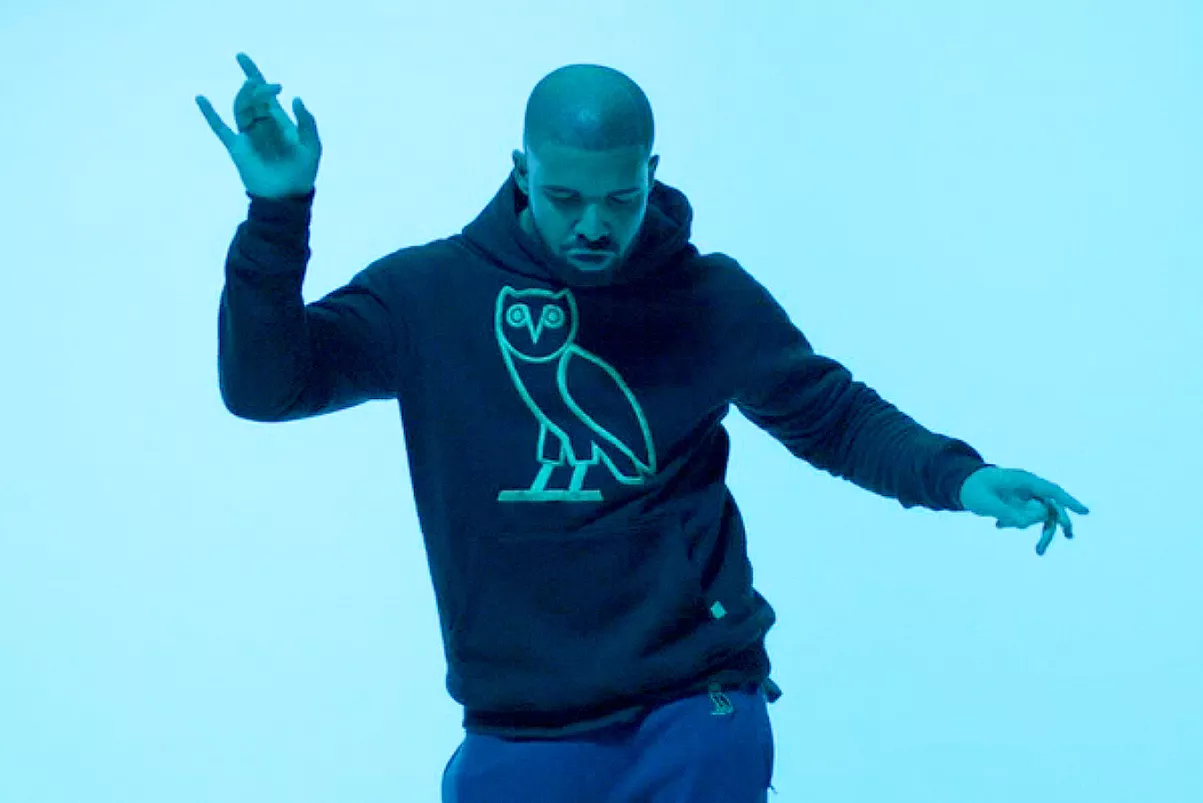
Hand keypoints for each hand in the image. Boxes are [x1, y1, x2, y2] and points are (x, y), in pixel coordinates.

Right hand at [196, 53, 321, 198]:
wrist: (286, 197)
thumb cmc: (302, 173)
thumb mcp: (311, 146)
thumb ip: (307, 122)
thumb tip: (295, 97)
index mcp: (279, 121)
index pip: (265, 94)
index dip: (255, 75)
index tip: (243, 59)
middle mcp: (261, 125)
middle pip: (253, 98)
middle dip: (256, 88)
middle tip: (260, 84)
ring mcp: (248, 135)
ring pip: (240, 109)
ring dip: (244, 97)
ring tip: (249, 87)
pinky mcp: (236, 147)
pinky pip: (220, 128)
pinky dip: (210, 114)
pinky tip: (201, 98)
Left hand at [959, 466, 1089, 555]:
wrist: (961, 484)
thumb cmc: (973, 488)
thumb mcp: (986, 502)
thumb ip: (1006, 512)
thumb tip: (1027, 524)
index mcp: (1023, 480)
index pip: (1051, 490)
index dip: (1069, 501)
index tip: (1084, 512)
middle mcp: (1028, 488)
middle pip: (1051, 506)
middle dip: (1059, 523)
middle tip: (1069, 536)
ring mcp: (1024, 497)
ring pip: (1042, 516)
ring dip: (1041, 532)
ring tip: (1039, 552)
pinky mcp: (1018, 505)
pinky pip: (1027, 518)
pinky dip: (1017, 524)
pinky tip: (998, 525)